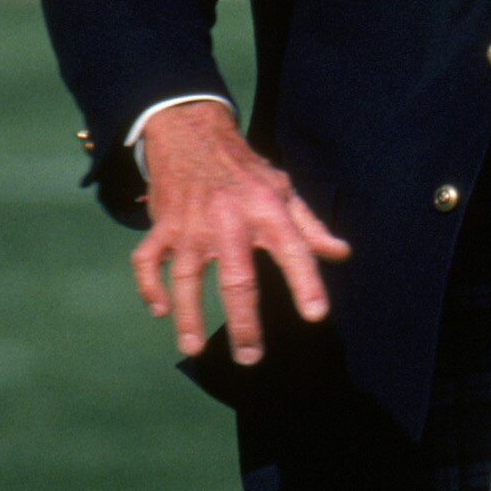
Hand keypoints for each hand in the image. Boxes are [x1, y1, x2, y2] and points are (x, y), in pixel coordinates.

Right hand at [130, 100, 349, 366]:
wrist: (191, 132)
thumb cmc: (245, 169)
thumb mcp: (283, 189)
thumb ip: (310, 226)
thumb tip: (341, 254)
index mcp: (267, 209)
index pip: (293, 249)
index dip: (306, 282)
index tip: (315, 315)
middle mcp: (229, 220)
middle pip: (237, 280)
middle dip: (243, 323)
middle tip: (250, 357)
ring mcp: (191, 225)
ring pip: (187, 278)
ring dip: (189, 316)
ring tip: (194, 349)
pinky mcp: (162, 225)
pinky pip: (148, 260)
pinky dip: (149, 286)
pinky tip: (159, 310)